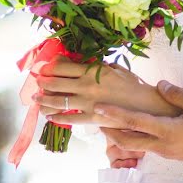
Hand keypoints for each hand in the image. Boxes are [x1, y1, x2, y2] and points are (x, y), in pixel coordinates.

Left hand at [34, 57, 181, 122]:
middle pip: (56, 82)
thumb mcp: (116, 69)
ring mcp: (88, 102)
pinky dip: (57, 118)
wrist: (146, 106)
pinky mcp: (92, 117)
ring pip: (59, 101)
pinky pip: (70, 118)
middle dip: (43, 82)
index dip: (50, 67)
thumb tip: (84, 63)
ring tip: (36, 100)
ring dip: (44, 101)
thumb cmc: (133, 85)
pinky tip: (50, 117)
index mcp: (93, 71)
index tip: (44, 68)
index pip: (64, 67)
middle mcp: (87, 85)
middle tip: (36, 82)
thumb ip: (99, 66)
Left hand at [97, 80, 182, 177]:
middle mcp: (161, 144)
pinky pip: (144, 145)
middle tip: (96, 119)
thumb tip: (160, 85)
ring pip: (134, 144)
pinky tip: (133, 127)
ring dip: (120, 134)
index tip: (99, 107)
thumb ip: (178, 94)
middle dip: (109, 130)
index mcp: (167, 131)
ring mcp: (163, 151)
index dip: (115, 114)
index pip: (134, 122)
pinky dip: (133, 136)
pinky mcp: (168, 153)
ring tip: (109, 122)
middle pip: (127, 140)